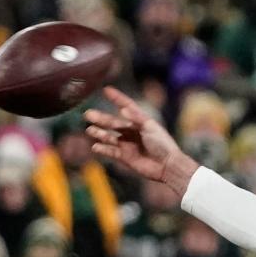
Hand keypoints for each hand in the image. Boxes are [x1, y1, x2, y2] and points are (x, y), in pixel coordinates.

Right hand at [84, 87, 198, 195]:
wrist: (167, 166)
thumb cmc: (163, 144)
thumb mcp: (151, 127)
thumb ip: (136, 118)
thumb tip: (123, 109)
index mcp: (140, 122)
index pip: (127, 106)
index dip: (117, 98)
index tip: (106, 90)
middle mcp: (132, 132)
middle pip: (113, 123)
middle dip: (101, 118)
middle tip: (87, 114)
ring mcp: (128, 144)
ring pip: (109, 137)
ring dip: (100, 133)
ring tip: (89, 130)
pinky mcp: (125, 157)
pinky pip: (111, 152)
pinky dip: (103, 149)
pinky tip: (95, 146)